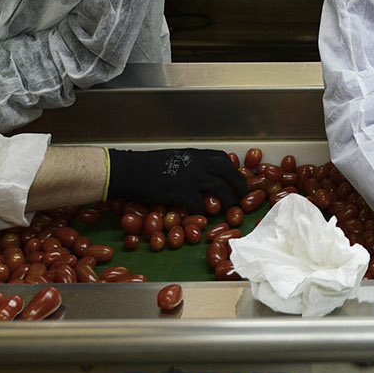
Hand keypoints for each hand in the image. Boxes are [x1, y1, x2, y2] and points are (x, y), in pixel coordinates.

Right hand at [107, 148, 242, 210]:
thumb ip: (190, 164)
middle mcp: (198, 163)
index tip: (239, 178)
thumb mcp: (175, 158)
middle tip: (242, 195)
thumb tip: (200, 172)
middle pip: (228, 172)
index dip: (233, 170)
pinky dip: (204, 212)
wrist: (130, 170)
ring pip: (220, 189)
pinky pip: (200, 204)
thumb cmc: (148, 165)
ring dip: (227, 200)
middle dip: (239, 184)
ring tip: (229, 208)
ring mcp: (192, 177)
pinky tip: (204, 217)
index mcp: (196, 154)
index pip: (223, 158)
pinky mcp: (183, 191)